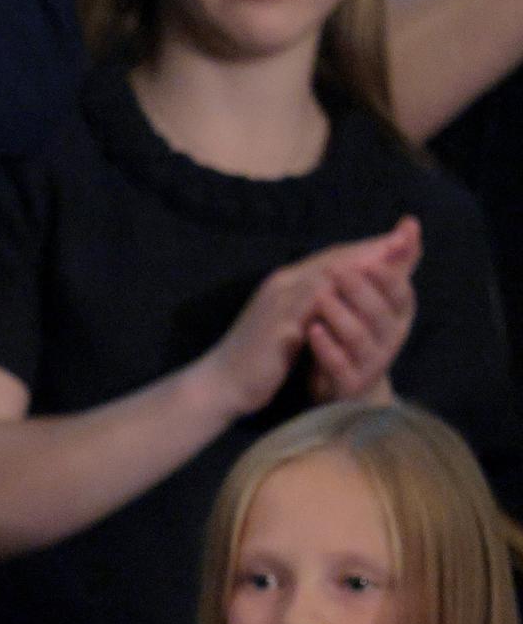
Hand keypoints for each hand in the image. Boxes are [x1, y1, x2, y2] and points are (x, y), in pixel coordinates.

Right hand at [197, 221, 418, 417]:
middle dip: (370, 249)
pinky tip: (366, 295)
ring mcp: (278, 304)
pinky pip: (315, 306)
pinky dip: (341, 296)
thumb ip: (309, 308)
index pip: (330, 258)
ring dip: (362, 267)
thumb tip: (337, 298)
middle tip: (404, 239)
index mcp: (284, 284)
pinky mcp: (279, 325)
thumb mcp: (287, 327)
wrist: (220, 384)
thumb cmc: (256, 358)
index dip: (364, 248)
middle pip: (333, 259)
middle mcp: (281, 286)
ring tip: (394, 260)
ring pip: (327, 276)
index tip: (397, 241)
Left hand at [305, 232, 417, 402]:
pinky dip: (326, 347)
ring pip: (358, 337)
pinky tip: (312, 331)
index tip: (366, 260)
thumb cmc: (359, 330)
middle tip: (335, 270)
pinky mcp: (350, 383)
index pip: (400, 293)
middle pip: (379, 312)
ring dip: (339, 314)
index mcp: (399, 315)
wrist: (346, 385)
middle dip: (358, 290)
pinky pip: (340, 365)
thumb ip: (392, 261)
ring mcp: (371, 363)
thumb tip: (410, 222)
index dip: (387, 276)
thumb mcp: (375, 295)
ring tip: (319, 298)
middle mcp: (391, 338)